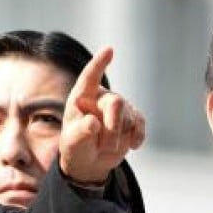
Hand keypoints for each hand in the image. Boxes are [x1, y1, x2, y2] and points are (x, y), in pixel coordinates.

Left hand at [59, 47, 145, 184]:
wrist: (89, 162)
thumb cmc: (76, 146)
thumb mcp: (72, 143)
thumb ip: (80, 132)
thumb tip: (93, 123)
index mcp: (82, 97)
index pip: (90, 77)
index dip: (99, 64)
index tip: (109, 50)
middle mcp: (101, 98)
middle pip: (116, 103)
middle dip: (113, 127)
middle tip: (105, 146)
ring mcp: (119, 108)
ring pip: (129, 118)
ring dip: (118, 138)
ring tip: (105, 148)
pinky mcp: (133, 119)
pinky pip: (140, 124)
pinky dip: (137, 137)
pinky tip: (132, 146)